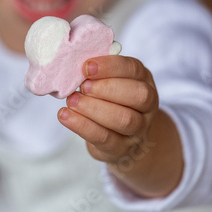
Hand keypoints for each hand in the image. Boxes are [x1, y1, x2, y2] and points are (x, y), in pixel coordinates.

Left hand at [58, 55, 182, 197]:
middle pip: (138, 95)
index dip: (110, 66)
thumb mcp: (112, 82)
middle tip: (83, 87)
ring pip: (124, 119)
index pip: (133, 70)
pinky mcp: (121, 148)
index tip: (86, 67)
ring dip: (94, 108)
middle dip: (108, 88)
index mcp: (143, 80)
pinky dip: (83, 126)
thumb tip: (74, 63)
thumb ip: (100, 73)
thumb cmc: (112, 101)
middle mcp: (147, 105)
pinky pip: (105, 138)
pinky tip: (65, 116)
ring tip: (72, 101)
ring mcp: (138, 129)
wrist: (123, 138)